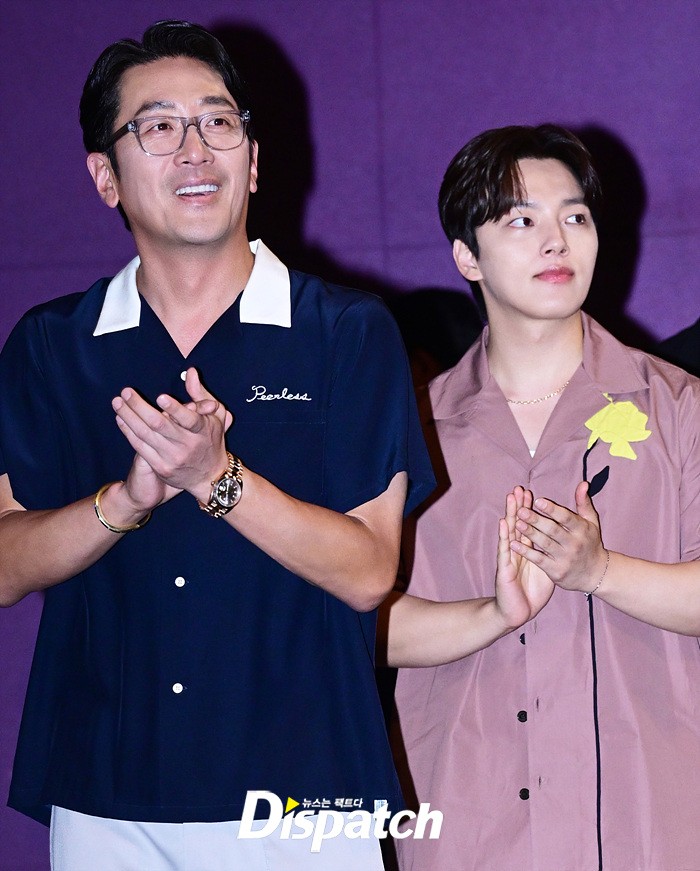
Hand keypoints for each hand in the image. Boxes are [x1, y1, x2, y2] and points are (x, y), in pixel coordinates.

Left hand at [112, 368, 232, 501]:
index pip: (189, 420)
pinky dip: (128, 432)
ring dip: (128, 417)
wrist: (210, 477)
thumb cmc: (211, 439)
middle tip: (126, 392)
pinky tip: (120, 419)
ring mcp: (173, 458)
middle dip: (139, 407)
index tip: (160, 397)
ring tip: (117, 402)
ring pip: (145, 435)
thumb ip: (200, 394)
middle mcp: (187, 445)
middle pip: (159, 424)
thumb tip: (189, 371)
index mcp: (203, 431)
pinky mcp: (161, 468)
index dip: (174, 409)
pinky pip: (140, 447)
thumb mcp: (215, 416)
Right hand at [495, 486, 553, 628]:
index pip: (527, 525)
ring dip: (510, 514)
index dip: (529, 510)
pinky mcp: (504, 568)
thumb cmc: (532, 591)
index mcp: (526, 550)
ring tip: (510, 498)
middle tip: (519, 488)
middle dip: (518, 506)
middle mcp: (516, 550)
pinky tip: (504, 523)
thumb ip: (550, 552)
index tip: (531, 493)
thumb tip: (559, 540)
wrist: (519, 612)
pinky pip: (505, 550)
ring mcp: (509, 558)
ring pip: (509, 532)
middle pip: (517, 524)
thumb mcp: (546, 569)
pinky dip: (504, 536)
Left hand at [511, 481, 607, 592]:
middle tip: (520, 510)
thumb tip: (582, 483)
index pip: (566, 518)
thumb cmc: (589, 542)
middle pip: (553, 530)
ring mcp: (565, 558)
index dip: (552, 509)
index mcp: (582, 529)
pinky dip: (526, 552)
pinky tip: (513, 544)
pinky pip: (539, 560)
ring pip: (545, 544)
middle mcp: (574, 544)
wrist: (595, 574)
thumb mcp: (591, 522)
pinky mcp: (556, 571)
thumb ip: (583, 503)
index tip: (538, 501)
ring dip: (530, 533)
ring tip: (516, 523)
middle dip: (536, 520)